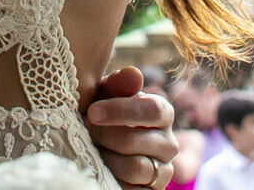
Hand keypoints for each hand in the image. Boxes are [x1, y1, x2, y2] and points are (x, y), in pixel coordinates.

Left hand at [86, 67, 176, 189]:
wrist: (102, 147)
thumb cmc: (105, 114)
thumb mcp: (106, 96)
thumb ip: (118, 84)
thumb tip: (133, 74)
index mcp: (162, 112)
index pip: (152, 110)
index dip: (120, 111)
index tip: (92, 112)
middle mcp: (169, 143)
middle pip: (135, 141)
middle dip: (104, 136)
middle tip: (84, 131)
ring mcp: (163, 170)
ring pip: (135, 168)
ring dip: (106, 159)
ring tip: (91, 150)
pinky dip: (114, 180)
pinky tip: (99, 168)